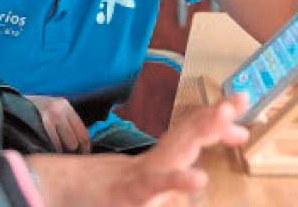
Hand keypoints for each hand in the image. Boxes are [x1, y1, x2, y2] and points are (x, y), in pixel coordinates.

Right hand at [28, 93, 249, 205]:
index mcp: (156, 161)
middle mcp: (152, 163)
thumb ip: (167, 181)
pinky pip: (156, 185)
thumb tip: (194, 174)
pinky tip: (198, 178)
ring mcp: (142, 176)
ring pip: (176, 150)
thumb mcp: (141, 187)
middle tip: (240, 100)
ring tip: (226, 118)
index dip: (213, 120)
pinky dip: (176, 180)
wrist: (57, 195)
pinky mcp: (132, 194)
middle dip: (215, 116)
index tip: (240, 113)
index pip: (188, 134)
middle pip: (187, 133)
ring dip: (201, 131)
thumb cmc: (101, 197)